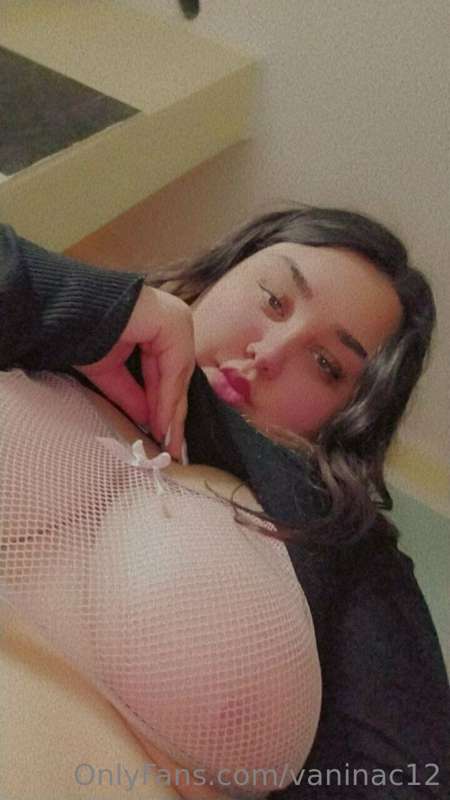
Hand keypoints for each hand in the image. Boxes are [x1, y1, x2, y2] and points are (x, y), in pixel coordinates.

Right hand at [74, 285, 195, 462]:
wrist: (64, 313)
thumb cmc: (81, 334)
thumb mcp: (111, 372)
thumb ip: (134, 395)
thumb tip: (151, 421)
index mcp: (160, 326)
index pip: (169, 372)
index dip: (166, 406)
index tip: (166, 438)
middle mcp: (173, 320)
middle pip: (177, 375)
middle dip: (172, 414)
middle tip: (173, 448)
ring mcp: (175, 318)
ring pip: (178, 374)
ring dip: (172, 412)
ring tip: (170, 443)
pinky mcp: (173, 322)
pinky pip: (173, 368)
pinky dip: (168, 398)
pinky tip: (163, 424)